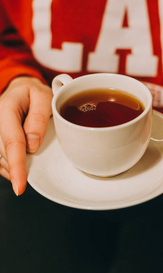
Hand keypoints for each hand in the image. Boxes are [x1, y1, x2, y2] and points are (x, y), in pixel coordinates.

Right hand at [0, 77, 52, 194]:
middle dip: (20, 165)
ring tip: (26, 160)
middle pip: (6, 153)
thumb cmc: (34, 94)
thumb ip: (39, 117)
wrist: (20, 92)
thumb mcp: (43, 97)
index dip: (17, 166)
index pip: (12, 141)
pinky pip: (0, 160)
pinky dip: (11, 166)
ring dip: (15, 166)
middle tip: (35, 160)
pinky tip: (19, 164)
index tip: (20, 186)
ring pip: (1, 159)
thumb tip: (33, 145)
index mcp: (6, 109)